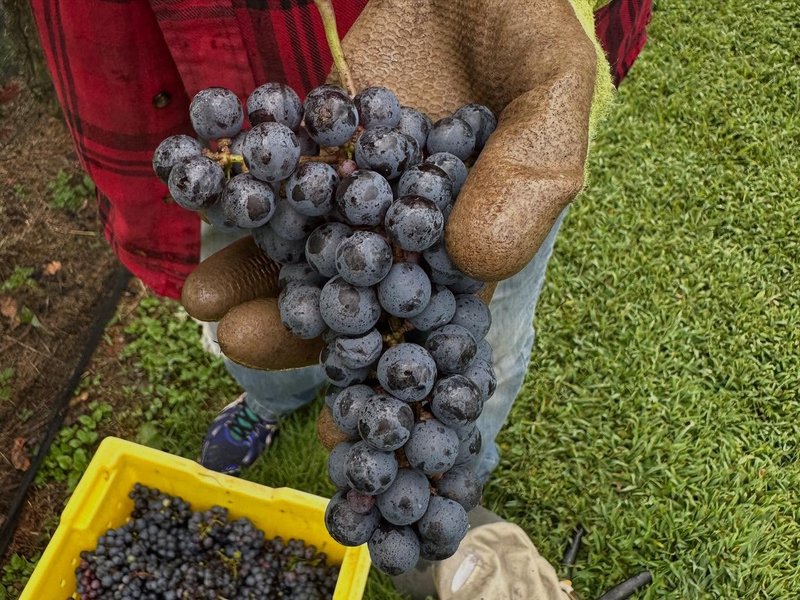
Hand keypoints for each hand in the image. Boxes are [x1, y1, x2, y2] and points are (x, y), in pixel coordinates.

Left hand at [182, 0, 599, 370]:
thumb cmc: (517, 16)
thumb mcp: (548, 82)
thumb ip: (534, 168)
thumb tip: (478, 262)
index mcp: (473, 230)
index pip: (438, 322)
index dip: (399, 378)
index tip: (355, 427)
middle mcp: (408, 223)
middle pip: (359, 296)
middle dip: (306, 331)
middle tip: (252, 351)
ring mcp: (355, 186)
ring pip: (307, 252)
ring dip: (258, 281)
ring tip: (210, 307)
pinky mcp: (311, 145)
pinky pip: (274, 188)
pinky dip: (239, 212)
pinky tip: (206, 232)